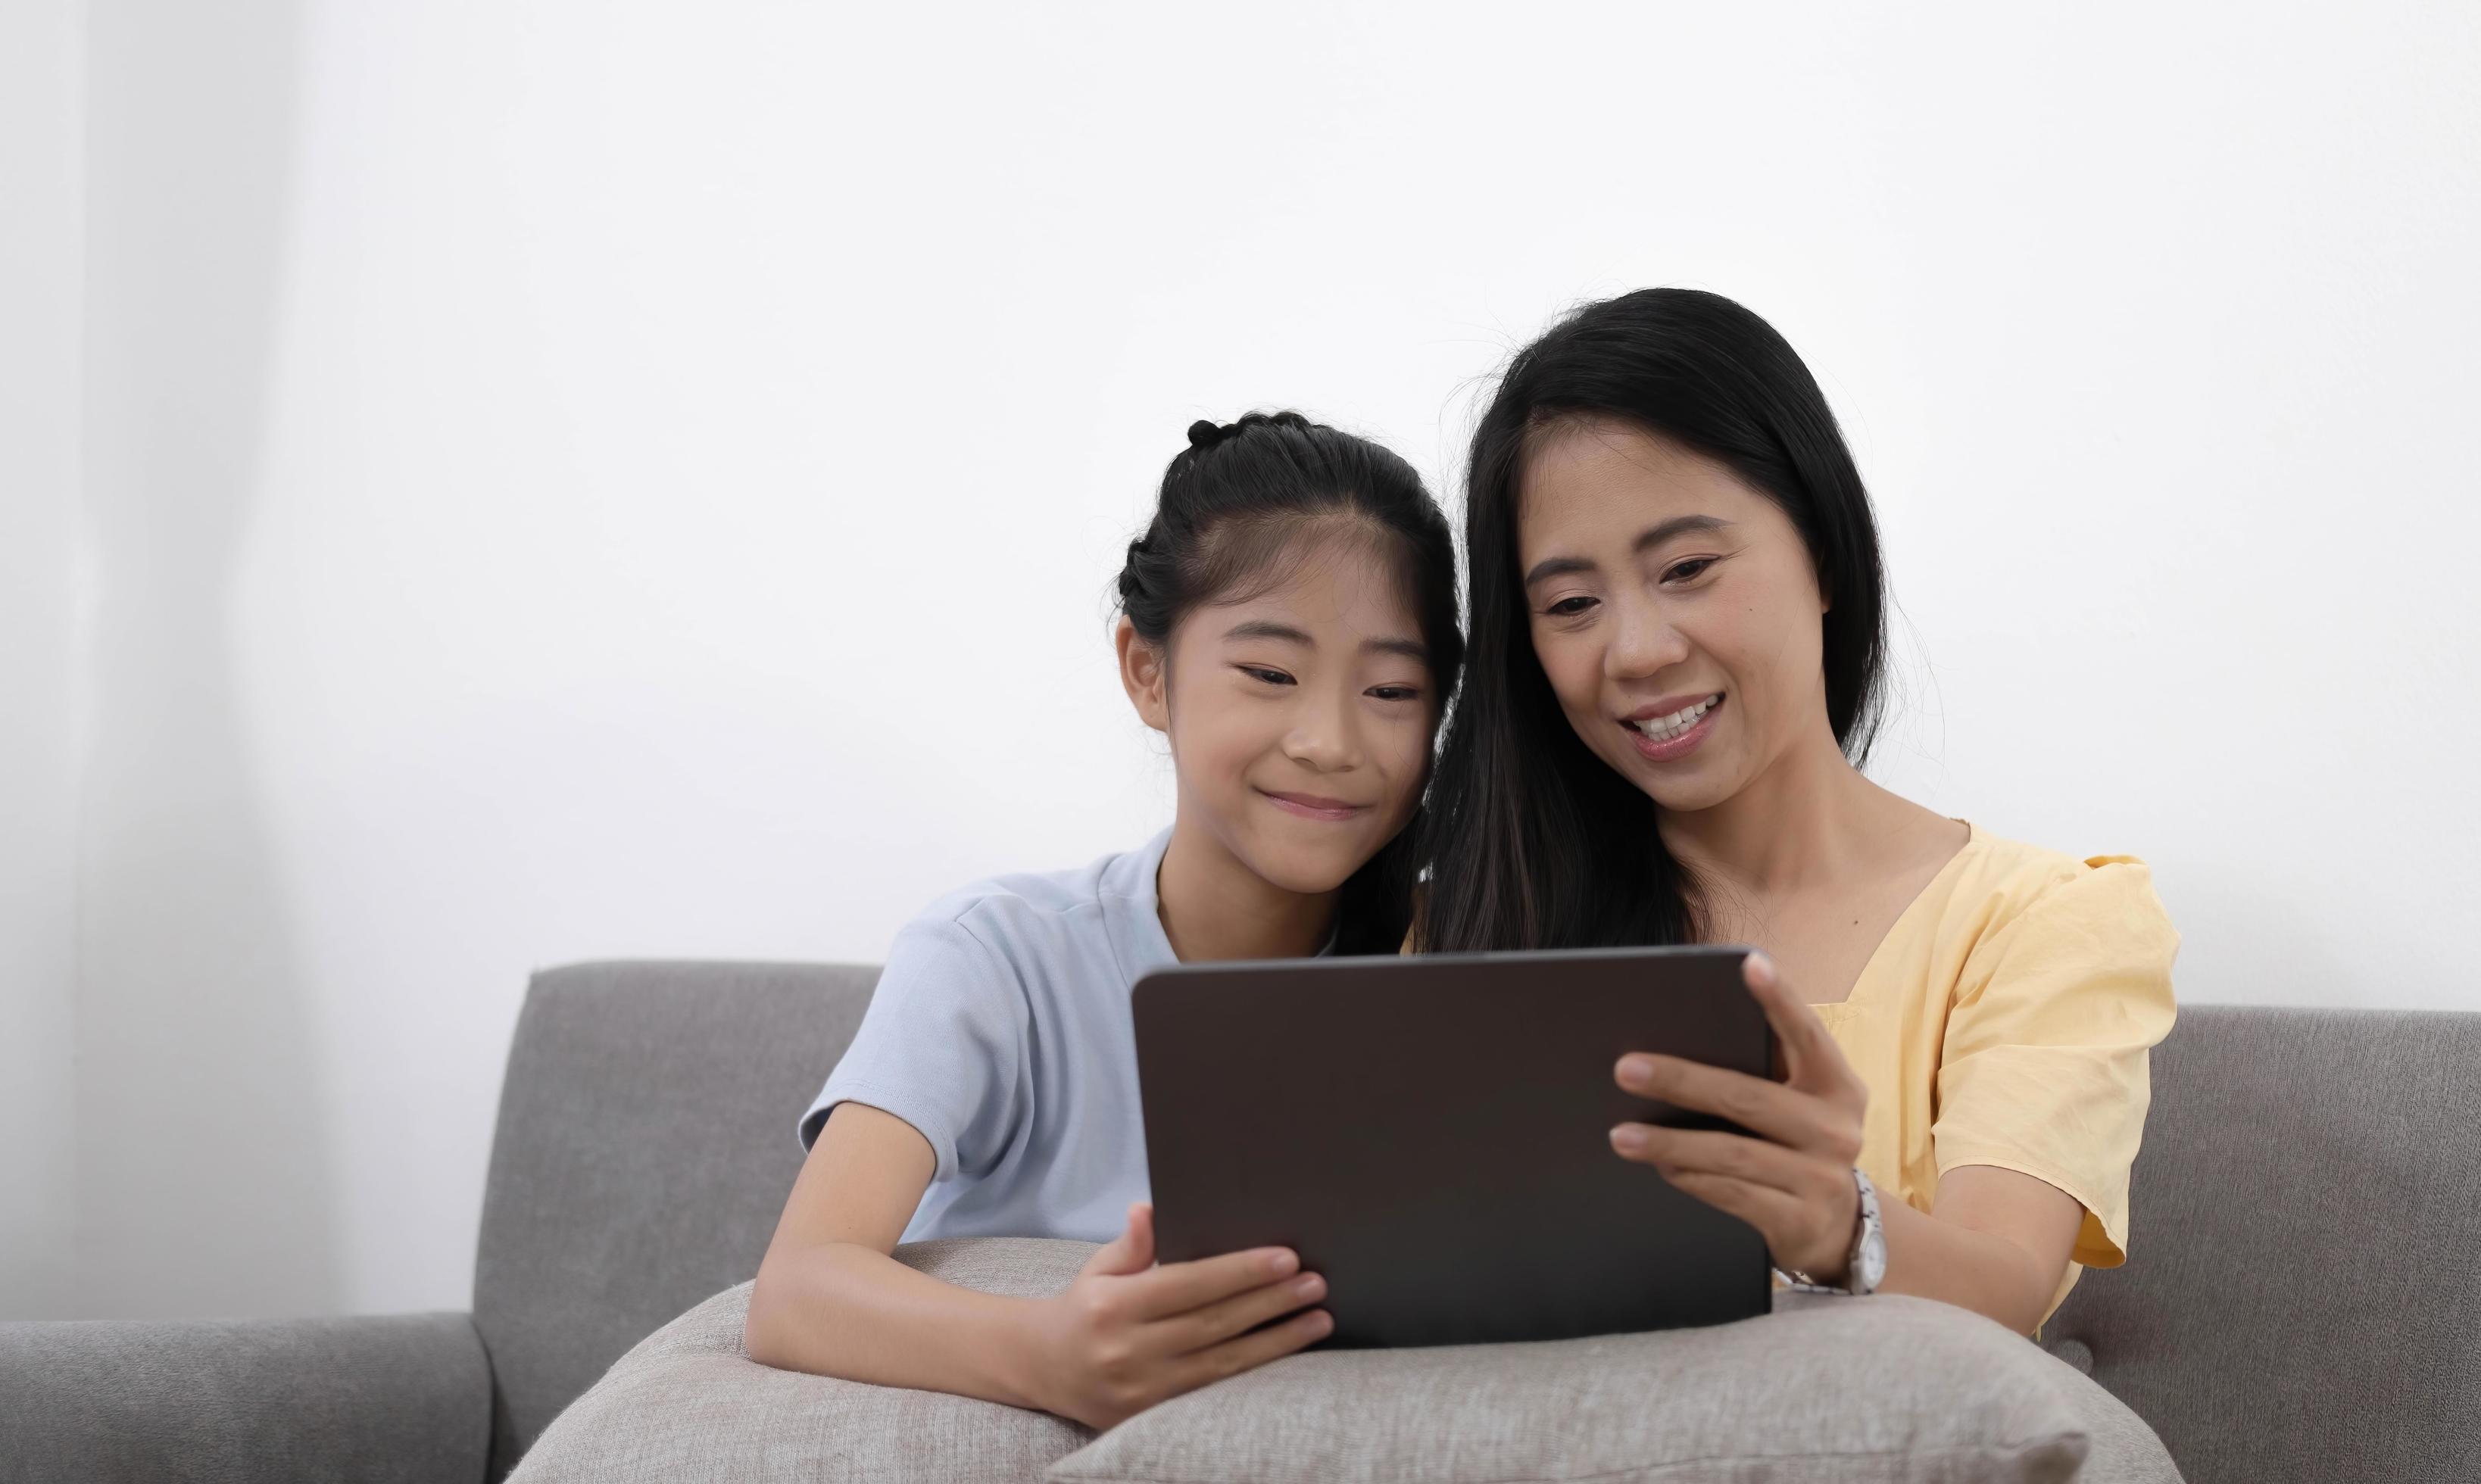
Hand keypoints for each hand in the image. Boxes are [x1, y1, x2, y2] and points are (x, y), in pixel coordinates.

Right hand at [1016, 1203, 1331, 1428]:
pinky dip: (1253, 1373)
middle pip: (1214, 1324)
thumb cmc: (1084, 1308)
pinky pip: (1214, 1393)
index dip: (1239, 1272)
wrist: (1043, 1368)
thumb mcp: (1098, 1268)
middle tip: (1315, 1284)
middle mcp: (1127, 1351)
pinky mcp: (1151, 1418)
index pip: (1189, 1285)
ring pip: (1222, 1364)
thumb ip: (1131, 1245)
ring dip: (1277, 1341)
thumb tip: (1148, 1210)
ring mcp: (1142, 1391)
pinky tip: (1286, 1355)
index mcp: (1113, 1306)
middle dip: (1270, 1303)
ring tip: (1318, 1319)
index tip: (1286, 1258)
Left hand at [1607, 951, 1869, 1281]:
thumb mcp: (1800, 1105)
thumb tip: (1676, 1039)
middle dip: (1682, 1080)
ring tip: (1621, 1134)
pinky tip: (1660, 1167)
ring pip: (1732, 1153)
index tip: (1748, 963)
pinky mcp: (1801, 1220)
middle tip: (1626, 1068)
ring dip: (1669, 1143)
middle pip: (1748, 1097)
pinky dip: (1691, 1178)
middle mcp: (1836, 1128)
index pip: (1806, 1033)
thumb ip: (1762, 1073)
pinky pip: (1733, 1194)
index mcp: (1836, 1084)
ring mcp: (1822, 1178)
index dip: (1780, 998)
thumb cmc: (1799, 1143)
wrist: (1841, 1228)